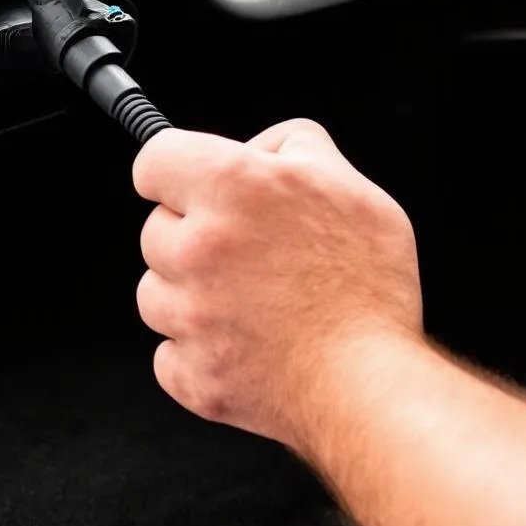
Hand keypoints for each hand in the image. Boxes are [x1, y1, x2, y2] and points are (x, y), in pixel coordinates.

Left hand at [133, 119, 422, 456]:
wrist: (371, 380)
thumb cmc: (367, 283)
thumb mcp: (350, 182)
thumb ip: (296, 146)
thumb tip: (261, 149)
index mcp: (235, 187)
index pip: (154, 158)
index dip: (175, 168)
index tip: (188, 181)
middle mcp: (199, 246)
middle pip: (154, 229)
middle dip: (193, 233)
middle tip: (251, 248)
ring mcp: (189, 315)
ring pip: (156, 291)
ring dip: (191, 291)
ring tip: (253, 298)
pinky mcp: (190, 374)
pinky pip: (170, 351)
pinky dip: (199, 347)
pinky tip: (247, 339)